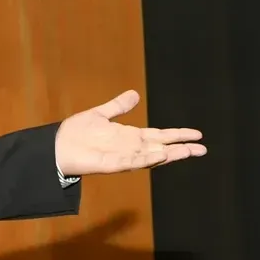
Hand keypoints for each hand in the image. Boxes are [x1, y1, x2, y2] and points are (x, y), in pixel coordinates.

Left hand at [54, 89, 204, 176]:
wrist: (57, 146)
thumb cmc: (77, 133)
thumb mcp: (101, 114)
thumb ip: (118, 106)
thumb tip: (135, 94)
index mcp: (129, 137)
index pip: (160, 136)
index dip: (177, 135)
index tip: (197, 135)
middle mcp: (129, 148)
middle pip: (161, 148)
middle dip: (181, 148)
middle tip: (202, 149)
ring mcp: (121, 157)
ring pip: (149, 157)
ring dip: (166, 155)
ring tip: (185, 152)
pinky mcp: (109, 164)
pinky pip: (129, 162)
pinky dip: (143, 160)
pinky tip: (156, 156)